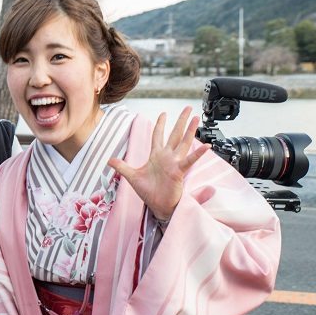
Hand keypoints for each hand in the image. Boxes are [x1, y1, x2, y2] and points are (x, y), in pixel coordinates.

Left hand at [108, 106, 210, 221]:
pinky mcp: (179, 172)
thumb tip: (109, 160)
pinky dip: (197, 154)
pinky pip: (189, 161)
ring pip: (183, 143)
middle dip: (180, 121)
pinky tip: (206, 146)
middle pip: (175, 134)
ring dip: (190, 131)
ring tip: (196, 119)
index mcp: (156, 156)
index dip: (160, 124)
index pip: (158, 136)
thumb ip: (122, 167)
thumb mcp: (132, 177)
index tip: (163, 113)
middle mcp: (167, 157)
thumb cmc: (148, 192)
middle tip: (188, 108)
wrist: (157, 206)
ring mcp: (174, 163)